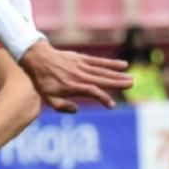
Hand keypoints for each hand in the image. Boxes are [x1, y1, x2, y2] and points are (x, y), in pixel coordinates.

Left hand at [18, 41, 134, 112]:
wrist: (37, 59)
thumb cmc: (42, 81)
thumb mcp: (47, 98)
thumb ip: (61, 106)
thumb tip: (77, 110)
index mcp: (72, 87)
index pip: (93, 92)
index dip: (103, 99)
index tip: (111, 105)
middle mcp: (79, 76)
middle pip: (102, 80)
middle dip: (117, 83)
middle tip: (131, 85)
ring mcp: (81, 66)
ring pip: (103, 71)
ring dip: (117, 75)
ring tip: (131, 79)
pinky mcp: (82, 58)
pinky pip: (99, 61)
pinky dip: (110, 63)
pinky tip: (123, 65)